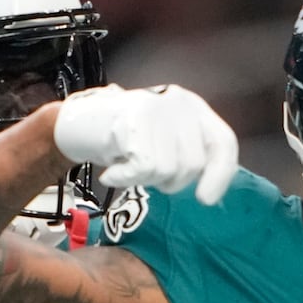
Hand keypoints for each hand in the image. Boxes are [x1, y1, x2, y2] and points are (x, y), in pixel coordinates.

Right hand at [53, 84, 236, 204]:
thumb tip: (211, 195)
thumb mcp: (165, 141)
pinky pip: (144, 167)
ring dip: (144, 180)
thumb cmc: (125, 140)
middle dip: (170, 181)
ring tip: (128, 166)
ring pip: (168, 169)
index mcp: (193, 107)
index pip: (223, 143)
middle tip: (145, 173)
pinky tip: (113, 173)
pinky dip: (125, 178)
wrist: (78, 123)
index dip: (220, 175)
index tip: (206, 200)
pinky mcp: (135, 118)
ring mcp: (157, 108)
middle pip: (194, 163)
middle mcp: (179, 102)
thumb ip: (188, 156)